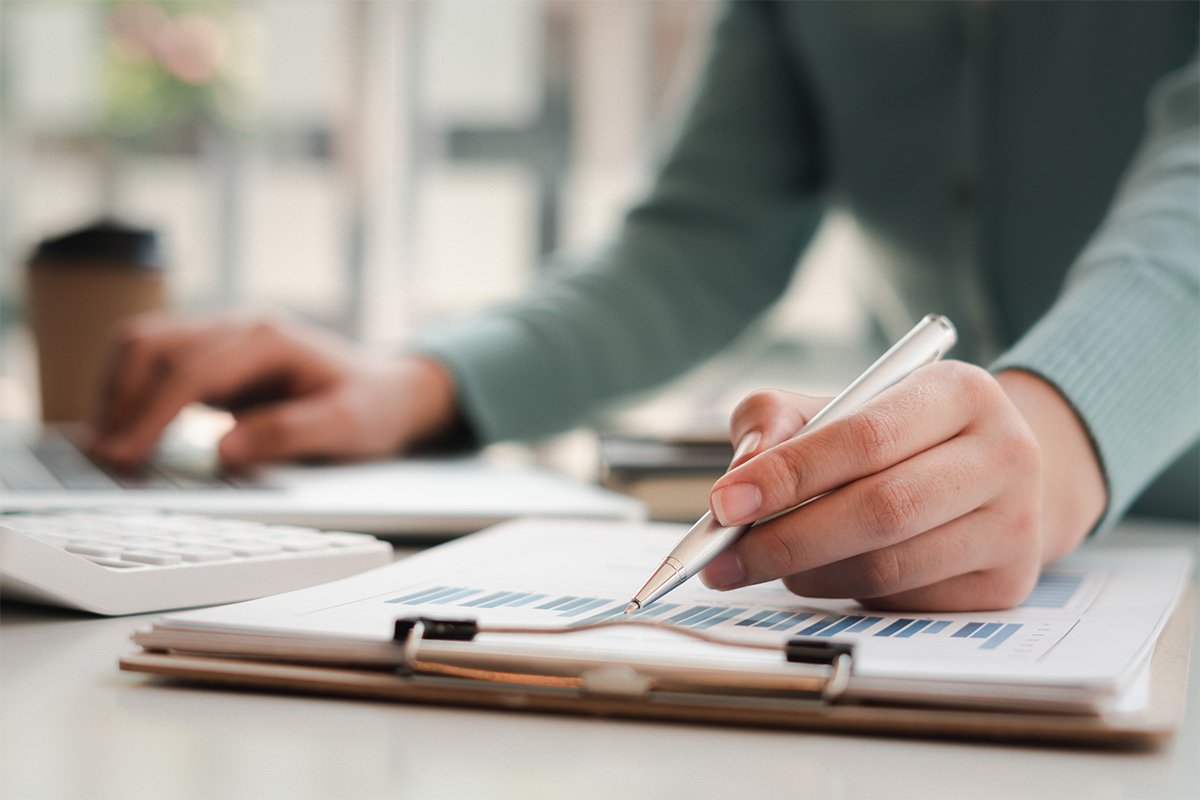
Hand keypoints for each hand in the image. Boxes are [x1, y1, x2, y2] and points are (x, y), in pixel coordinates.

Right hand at [89, 314, 459, 468]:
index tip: (125, 454)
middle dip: (119, 399)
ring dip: (117, 390)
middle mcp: (240, 327)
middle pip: (153, 345)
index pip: (191, 372)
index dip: (151, 415)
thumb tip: (222, 449)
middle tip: (104, 455)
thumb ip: (288, 435)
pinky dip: (132, 390)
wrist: (390, 390)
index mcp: (269, 339)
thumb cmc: (372, 407)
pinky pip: (158, 362)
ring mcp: (225, 336)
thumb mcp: (346, 427)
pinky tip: (126, 429)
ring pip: (146, 346)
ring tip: (106, 444)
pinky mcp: (217, 355)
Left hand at [699, 362, 1105, 610]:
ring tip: (764, 564)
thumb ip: (776, 420)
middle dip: (785, 540)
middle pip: (881, 509)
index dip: (789, 474)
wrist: (987, 474)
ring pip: (888, 566)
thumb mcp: (838, 403)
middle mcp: (1003, 454)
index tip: (725, 502)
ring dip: (808, 573)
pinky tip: (823, 574)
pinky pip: (903, 602)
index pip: (865, 437)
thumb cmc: (893, 436)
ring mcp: (1013, 525)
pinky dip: (845, 594)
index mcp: (960, 392)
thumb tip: (740, 474)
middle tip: (723, 558)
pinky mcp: (1005, 585)